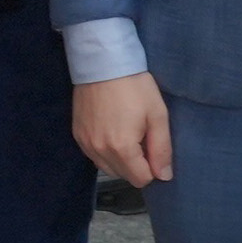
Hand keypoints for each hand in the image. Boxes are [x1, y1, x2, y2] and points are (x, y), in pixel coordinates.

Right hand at [73, 73, 174, 188]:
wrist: (103, 63)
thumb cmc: (134, 87)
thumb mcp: (157, 115)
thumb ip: (162, 149)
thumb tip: (164, 176)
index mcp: (122, 148)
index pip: (141, 179)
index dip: (152, 169)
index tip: (153, 148)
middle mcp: (100, 151)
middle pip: (124, 176)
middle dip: (136, 165)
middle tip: (141, 138)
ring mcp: (85, 144)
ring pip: (108, 168)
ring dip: (120, 161)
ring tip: (126, 135)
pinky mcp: (77, 135)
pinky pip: (94, 157)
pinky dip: (105, 152)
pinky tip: (111, 132)